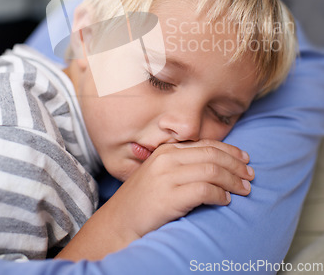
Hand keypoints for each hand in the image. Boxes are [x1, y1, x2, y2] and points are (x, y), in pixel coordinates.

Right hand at [106, 139, 253, 238]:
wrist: (117, 224)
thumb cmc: (142, 202)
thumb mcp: (160, 175)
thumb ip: (182, 165)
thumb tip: (215, 165)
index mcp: (166, 151)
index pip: (206, 144)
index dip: (229, 151)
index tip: (245, 158)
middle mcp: (167, 159)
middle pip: (212, 155)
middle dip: (236, 165)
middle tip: (251, 175)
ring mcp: (166, 177)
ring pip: (211, 170)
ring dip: (233, 180)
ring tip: (244, 189)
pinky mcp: (169, 196)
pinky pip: (204, 190)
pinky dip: (220, 194)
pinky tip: (226, 200)